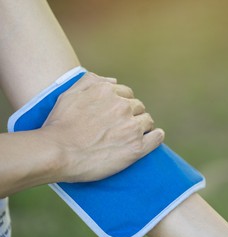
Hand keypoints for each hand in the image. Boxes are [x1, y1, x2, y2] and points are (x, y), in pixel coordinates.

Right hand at [41, 72, 164, 181]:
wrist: (57, 152)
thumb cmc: (60, 125)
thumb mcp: (69, 93)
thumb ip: (91, 81)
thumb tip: (114, 81)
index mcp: (108, 92)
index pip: (127, 94)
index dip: (123, 104)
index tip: (117, 115)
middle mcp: (123, 106)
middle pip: (138, 107)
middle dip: (132, 115)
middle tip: (122, 127)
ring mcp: (131, 127)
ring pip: (147, 121)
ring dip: (142, 126)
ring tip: (132, 136)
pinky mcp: (137, 147)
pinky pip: (157, 137)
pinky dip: (156, 137)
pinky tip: (152, 138)